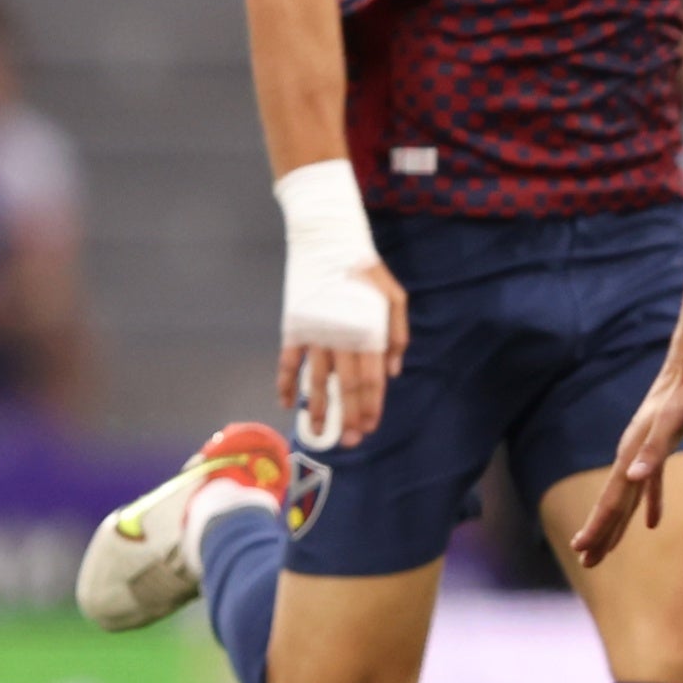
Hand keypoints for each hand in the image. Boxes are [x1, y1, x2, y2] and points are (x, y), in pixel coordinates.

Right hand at [275, 259, 406, 450]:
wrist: (327, 242)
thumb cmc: (365, 271)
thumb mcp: (394, 297)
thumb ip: (398, 335)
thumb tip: (392, 373)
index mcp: (368, 332)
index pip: (371, 380)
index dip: (370, 406)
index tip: (369, 427)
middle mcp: (342, 339)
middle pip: (345, 387)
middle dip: (348, 417)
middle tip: (349, 441)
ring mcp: (316, 334)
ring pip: (317, 380)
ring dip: (318, 409)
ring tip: (319, 432)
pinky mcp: (295, 327)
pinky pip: (288, 361)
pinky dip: (285, 382)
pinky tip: (286, 402)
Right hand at [569, 357, 682, 567]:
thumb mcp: (674, 422)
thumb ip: (654, 451)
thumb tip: (632, 478)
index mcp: (630, 456)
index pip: (611, 500)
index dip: (597, 526)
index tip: (581, 550)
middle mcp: (631, 459)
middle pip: (612, 504)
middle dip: (599, 533)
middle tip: (585, 561)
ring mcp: (643, 456)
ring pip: (626, 499)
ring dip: (616, 525)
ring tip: (603, 550)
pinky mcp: (659, 453)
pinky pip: (650, 487)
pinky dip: (649, 506)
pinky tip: (650, 524)